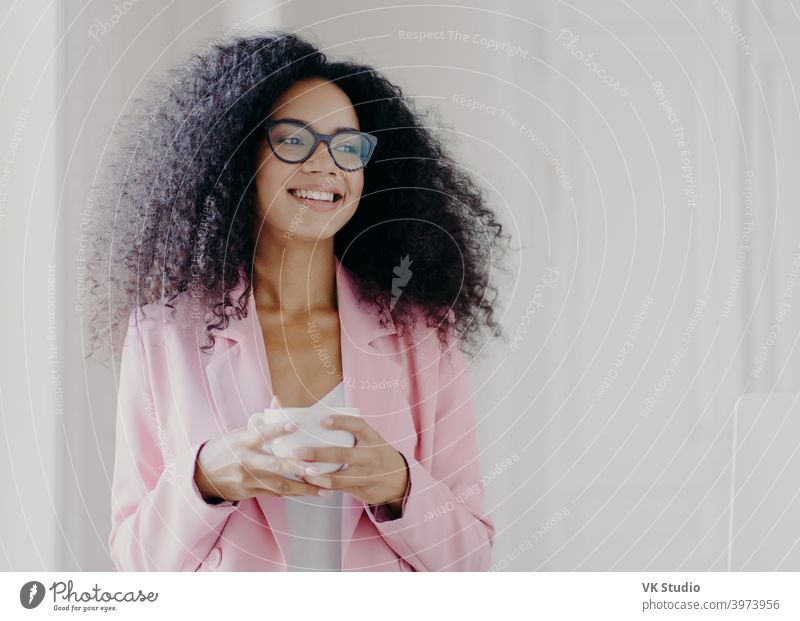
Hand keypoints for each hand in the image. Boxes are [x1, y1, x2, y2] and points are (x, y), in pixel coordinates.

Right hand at [194, 410, 331, 502]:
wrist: (201, 476)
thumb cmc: (225, 449)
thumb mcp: (238, 432)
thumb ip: (261, 421)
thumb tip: (278, 399)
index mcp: (242, 441)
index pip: (261, 433)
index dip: (277, 429)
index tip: (295, 425)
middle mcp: (245, 461)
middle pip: (275, 465)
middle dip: (298, 467)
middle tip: (318, 468)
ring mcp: (248, 479)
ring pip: (279, 485)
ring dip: (303, 488)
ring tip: (324, 488)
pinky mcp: (250, 493)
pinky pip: (276, 493)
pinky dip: (293, 492)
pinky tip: (311, 492)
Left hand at [295, 414, 409, 511]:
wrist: (398, 480)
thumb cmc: (375, 453)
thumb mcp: (370, 439)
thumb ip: (351, 431)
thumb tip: (316, 418)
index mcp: (372, 437)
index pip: (357, 425)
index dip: (339, 422)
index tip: (320, 420)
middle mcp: (370, 455)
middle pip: (343, 454)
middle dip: (317, 454)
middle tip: (296, 452)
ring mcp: (366, 475)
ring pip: (338, 478)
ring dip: (316, 475)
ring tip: (300, 470)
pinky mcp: (360, 490)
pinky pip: (337, 489)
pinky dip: (321, 485)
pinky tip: (307, 481)